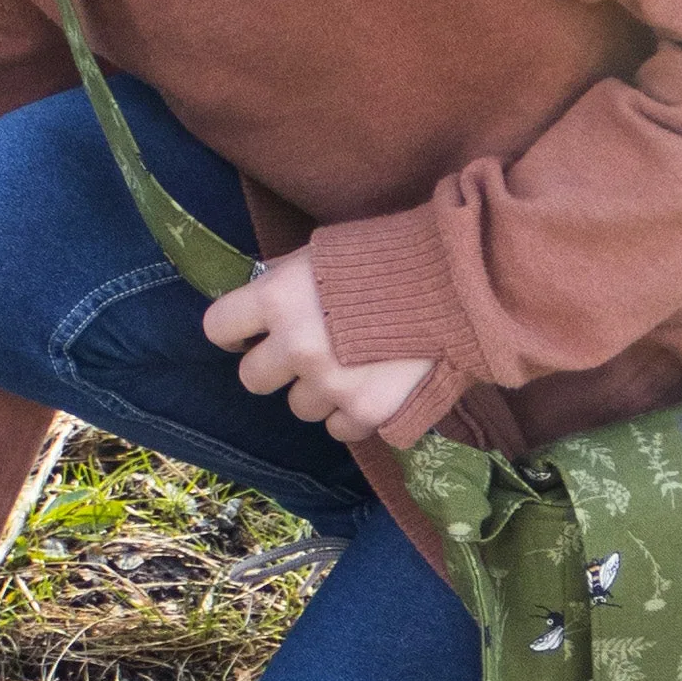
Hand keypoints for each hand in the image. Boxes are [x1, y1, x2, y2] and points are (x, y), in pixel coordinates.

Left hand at [201, 245, 432, 442]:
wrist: (462, 284)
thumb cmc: (392, 256)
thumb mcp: (325, 253)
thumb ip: (286, 280)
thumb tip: (259, 301)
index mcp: (279, 299)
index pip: (219, 328)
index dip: (235, 330)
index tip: (250, 332)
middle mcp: (297, 348)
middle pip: (253, 378)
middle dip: (276, 366)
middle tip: (307, 351)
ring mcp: (332, 387)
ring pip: (298, 407)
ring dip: (318, 390)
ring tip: (354, 364)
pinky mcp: (366, 414)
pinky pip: (338, 427)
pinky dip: (352, 411)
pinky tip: (376, 383)